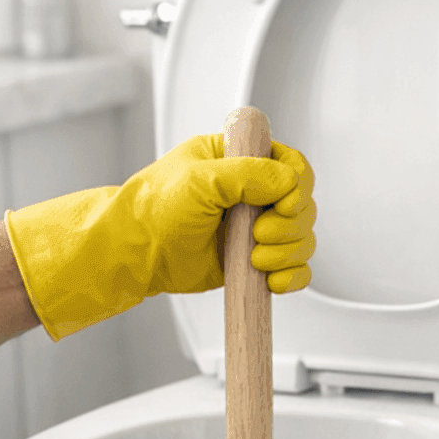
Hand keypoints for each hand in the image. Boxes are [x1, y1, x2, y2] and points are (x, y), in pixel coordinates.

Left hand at [4, 134, 316, 340]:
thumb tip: (289, 181)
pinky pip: (293, 269)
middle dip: (289, 225)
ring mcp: (254, 228)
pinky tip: (272, 279)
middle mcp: (252, 193)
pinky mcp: (253, 261)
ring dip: (288, 252)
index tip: (283, 204)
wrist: (135, 253)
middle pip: (303, 206)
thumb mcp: (201, 179)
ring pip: (301, 238)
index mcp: (241, 159)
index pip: (292, 165)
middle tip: (258, 233)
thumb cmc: (154, 209)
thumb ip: (249, 174)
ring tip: (255, 259)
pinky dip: (293, 276)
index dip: (297, 187)